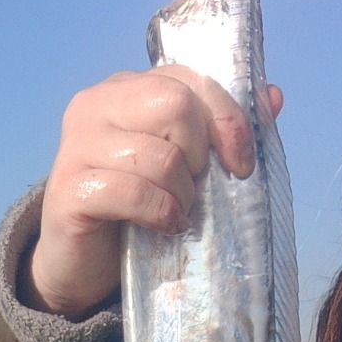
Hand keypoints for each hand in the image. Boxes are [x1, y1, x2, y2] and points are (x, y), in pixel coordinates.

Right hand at [24, 66, 285, 318]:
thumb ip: (220, 128)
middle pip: (173, 104)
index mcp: (124, 88)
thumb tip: (273, 97)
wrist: (79, 262)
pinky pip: (132, 192)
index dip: (226, 118)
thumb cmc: (134, 207)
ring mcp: (76, 145)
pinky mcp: (68, 190)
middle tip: (197, 188)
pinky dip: (160, 213)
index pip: (188, 79)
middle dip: (199, 153)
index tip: (241, 164)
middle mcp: (95, 105)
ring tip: (179, 213)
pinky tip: (166, 227)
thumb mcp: (181, 164)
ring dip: (181, 192)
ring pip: (157, 154)